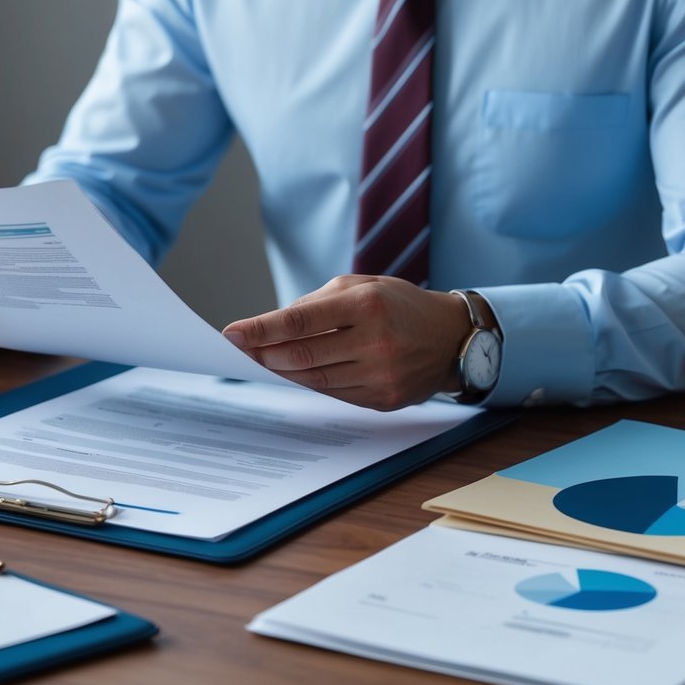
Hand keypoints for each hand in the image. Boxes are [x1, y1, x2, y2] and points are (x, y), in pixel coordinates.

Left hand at [221, 275, 471, 410]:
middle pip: (302, 355)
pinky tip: (297, 373)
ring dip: (283, 371)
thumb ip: (317, 302)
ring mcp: (381, 375)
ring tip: (264, 361)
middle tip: (241, 350)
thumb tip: (273, 325)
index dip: (260, 330)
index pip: (299, 320)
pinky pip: (334, 393)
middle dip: (264, 354)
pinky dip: (311, 383)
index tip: (232, 333)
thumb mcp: (362, 285)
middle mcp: (376, 341)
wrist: (452, 337)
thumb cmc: (400, 305)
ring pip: (314, 379)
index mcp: (367, 305)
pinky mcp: (384, 399)